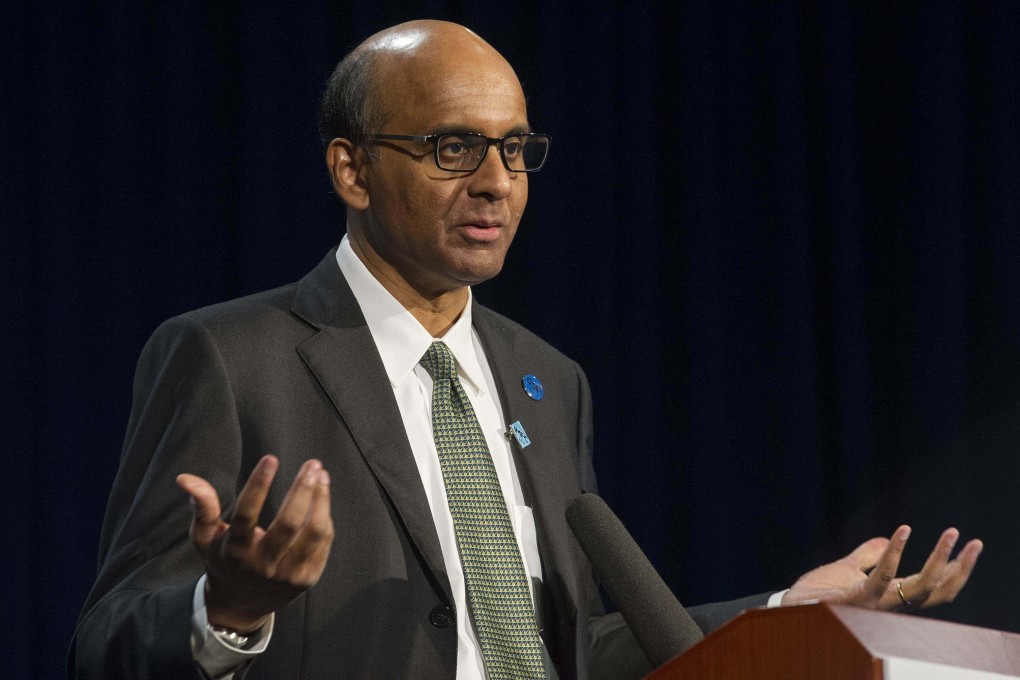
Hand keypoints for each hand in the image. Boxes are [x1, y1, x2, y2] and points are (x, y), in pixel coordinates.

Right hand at [176, 455, 333, 631]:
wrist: (241, 605)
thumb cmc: (223, 561)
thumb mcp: (205, 537)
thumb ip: (202, 507)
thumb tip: (185, 478)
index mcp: (236, 551)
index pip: (246, 515)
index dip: (258, 485)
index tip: (270, 459)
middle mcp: (263, 565)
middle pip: (288, 524)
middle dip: (303, 489)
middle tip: (312, 464)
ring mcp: (288, 574)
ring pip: (313, 533)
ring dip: (321, 500)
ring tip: (322, 476)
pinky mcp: (307, 578)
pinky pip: (322, 543)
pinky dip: (324, 517)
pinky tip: (322, 499)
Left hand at [782, 525, 982, 609]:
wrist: (791, 605)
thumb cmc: (819, 591)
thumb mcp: (847, 568)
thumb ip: (868, 556)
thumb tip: (886, 539)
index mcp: (891, 596)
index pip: (934, 588)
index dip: (955, 571)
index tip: (970, 547)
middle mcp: (889, 604)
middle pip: (937, 592)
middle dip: (960, 568)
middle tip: (974, 541)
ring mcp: (876, 604)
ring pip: (920, 587)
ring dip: (939, 559)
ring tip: (951, 533)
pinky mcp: (857, 598)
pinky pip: (882, 577)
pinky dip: (894, 552)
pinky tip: (902, 530)